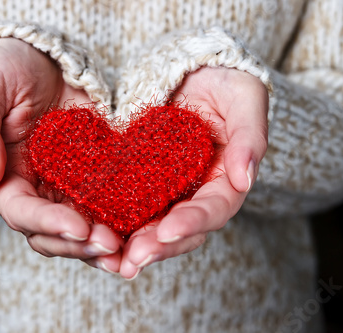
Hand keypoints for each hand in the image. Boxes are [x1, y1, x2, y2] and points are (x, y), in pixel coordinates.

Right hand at [0, 38, 121, 271]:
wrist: (44, 59)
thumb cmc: (6, 71)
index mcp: (5, 179)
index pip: (21, 212)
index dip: (48, 224)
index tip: (79, 228)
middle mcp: (36, 192)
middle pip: (53, 234)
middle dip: (81, 246)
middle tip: (112, 247)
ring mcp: (67, 187)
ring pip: (82, 229)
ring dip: (103, 245)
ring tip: (129, 251)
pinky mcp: (95, 177)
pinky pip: (108, 205)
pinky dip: (123, 221)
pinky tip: (145, 227)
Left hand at [119, 67, 268, 278]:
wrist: (190, 70)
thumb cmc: (224, 81)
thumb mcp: (245, 97)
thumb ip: (250, 136)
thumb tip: (244, 178)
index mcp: (225, 180)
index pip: (215, 208)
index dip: (194, 221)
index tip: (169, 230)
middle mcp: (195, 192)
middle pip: (180, 229)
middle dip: (158, 246)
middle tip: (133, 260)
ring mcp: (167, 190)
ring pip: (151, 225)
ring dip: (132, 245)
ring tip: (112, 259)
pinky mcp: (140, 181)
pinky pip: (127, 205)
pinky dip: (113, 222)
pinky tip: (93, 232)